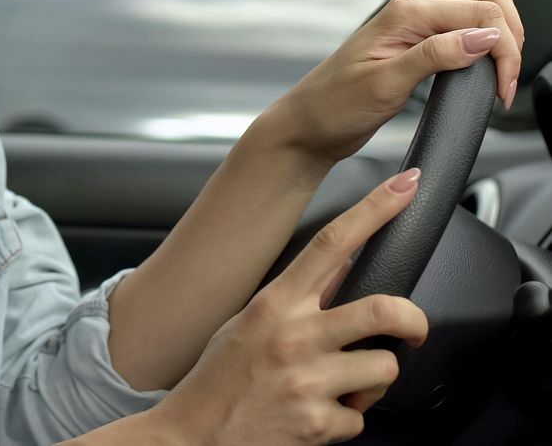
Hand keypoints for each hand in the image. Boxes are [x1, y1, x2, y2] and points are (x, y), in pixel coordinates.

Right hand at [146, 169, 427, 445]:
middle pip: (383, 309)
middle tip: (412, 328)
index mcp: (275, 304)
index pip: (332, 243)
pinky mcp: (318, 424)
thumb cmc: (218, 377)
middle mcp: (295, 337)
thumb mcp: (249, 322)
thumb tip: (339, 266)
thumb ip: (295, 296)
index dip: (374, 210)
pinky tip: (318, 415)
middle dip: (412, 319)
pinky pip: (362, 418)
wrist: (195, 437)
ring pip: (384, 368)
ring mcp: (308, 381)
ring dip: (371, 381)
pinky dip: (347, 419)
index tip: (405, 187)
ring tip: (341, 386)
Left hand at [269, 0, 523, 165]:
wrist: (309, 124)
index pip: (479, 11)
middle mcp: (408, 8)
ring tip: (502, 57)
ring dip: (497, 14)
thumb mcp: (385, 85)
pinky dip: (478, 19)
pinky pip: (454, 8)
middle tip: (508, 72)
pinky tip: (481, 48)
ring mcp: (410, 19)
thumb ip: (434, 56)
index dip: (505, 49)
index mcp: (403, 14)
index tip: (504, 87)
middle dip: (510, 25)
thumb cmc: (335, 106)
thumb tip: (485, 37)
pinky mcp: (413, 35)